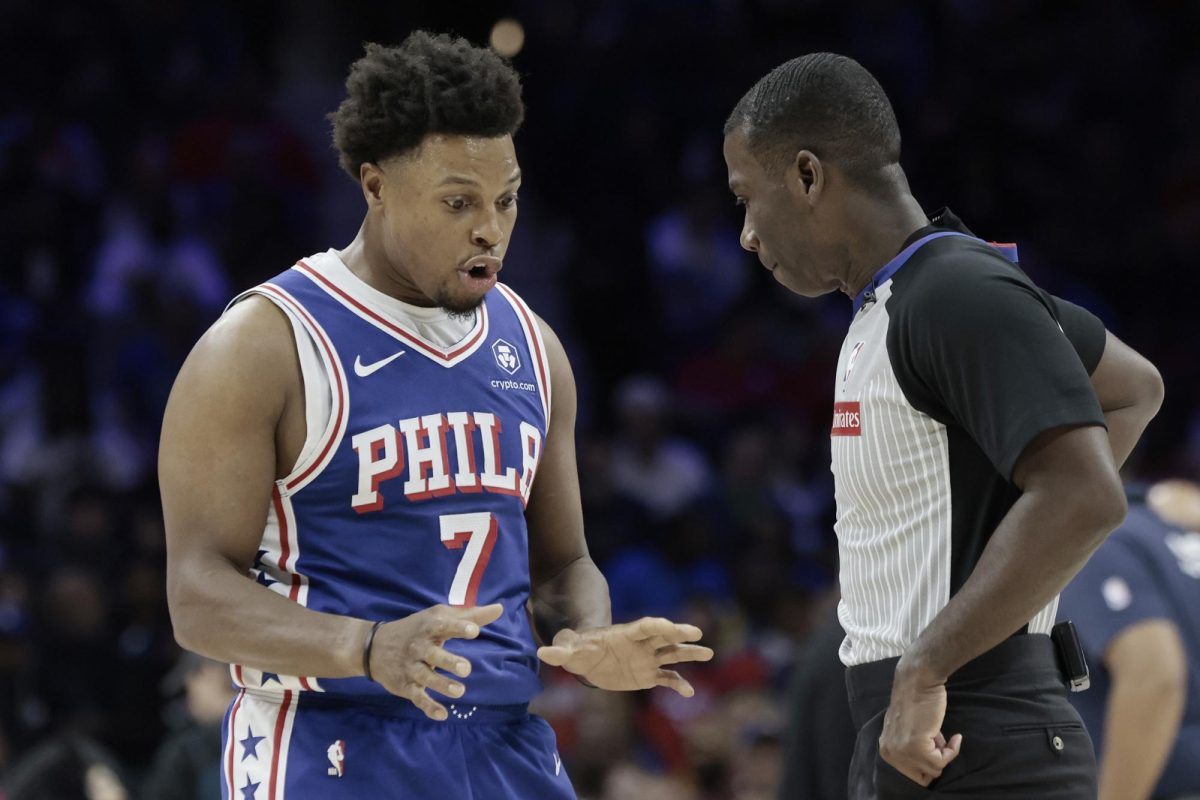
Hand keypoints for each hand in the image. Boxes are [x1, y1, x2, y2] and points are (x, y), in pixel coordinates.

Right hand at [367, 603, 502, 720]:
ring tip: (459, 692)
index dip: (458, 627)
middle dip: (449, 662)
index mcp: (429, 627)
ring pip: (425, 677)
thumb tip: (499, 609)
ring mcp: (411, 667)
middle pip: (433, 654)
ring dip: (441, 685)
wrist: (373, 646)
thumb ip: (470, 615)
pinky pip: (417, 697)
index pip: (444, 626)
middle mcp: (418, 647)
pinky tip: (442, 714)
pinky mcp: (405, 685)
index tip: (474, 631)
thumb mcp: (439, 617)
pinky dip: (428, 707)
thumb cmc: (418, 629)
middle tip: (466, 669)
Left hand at [537, 617, 713, 695]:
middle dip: (679, 633)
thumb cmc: (579, 651)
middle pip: (663, 636)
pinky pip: (667, 678)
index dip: (655, 625)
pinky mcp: (649, 675)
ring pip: (672, 654)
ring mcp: (647, 658)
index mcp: (624, 634)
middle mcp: (641, 644)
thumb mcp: (569, 652)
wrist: (587, 662)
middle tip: (696, 632)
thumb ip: (559, 652)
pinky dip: (679, 685)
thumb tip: (542, 652)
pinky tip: (690, 693)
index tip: (669, 625)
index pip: (643, 626)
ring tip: (709, 653)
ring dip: (689, 654)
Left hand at [878, 662, 961, 785]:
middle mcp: (890, 753)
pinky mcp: (917, 746)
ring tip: (941, 735)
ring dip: (944, 754)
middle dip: (935, 761)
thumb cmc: (916, 701)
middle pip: (922, 777)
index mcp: (886, 749)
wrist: (918, 681)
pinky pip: (941, 761)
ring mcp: (902, 751)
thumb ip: (911, 747)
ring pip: (934, 770)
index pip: (911, 774)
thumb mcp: (907, 730)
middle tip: (940, 742)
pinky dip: (952, 751)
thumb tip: (929, 765)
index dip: (927, 764)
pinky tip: (954, 737)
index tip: (936, 749)